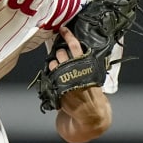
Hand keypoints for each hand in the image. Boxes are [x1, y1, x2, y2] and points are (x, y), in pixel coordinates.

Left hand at [51, 26, 111, 142]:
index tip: (63, 29)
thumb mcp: (92, 75)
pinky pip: (49, 74)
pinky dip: (51, 74)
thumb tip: (72, 47)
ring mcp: (64, 79)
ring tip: (61, 69)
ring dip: (54, 63)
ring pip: (53, 62)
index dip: (68, 36)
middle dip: (60, 52)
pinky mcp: (57, 87)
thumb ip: (83, 63)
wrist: (90, 113)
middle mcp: (74, 70)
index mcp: (86, 65)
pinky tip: (57, 77)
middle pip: (60, 53)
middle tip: (63, 56)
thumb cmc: (92, 92)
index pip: (75, 46)